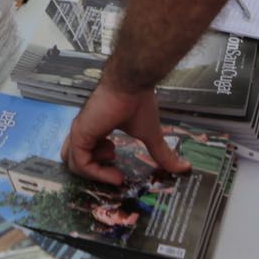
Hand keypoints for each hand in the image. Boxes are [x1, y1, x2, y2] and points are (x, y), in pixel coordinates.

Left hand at [62, 81, 191, 186]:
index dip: (100, 166)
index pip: (86, 152)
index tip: (120, 172)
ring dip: (95, 173)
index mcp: (96, 127)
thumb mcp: (150, 134)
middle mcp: (84, 129)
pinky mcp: (80, 134)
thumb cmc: (139, 102)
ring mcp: (80, 131)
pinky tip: (116, 174)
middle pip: (74, 158)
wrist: (132, 84)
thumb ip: (162, 153)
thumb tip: (185, 167)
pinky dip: (97, 174)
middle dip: (94, 170)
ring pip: (73, 163)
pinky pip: (81, 163)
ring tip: (116, 168)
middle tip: (115, 168)